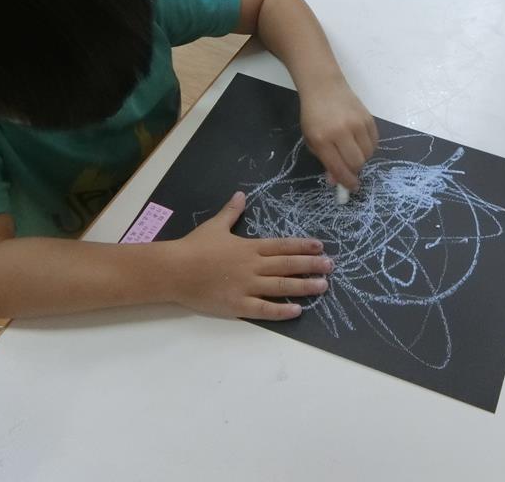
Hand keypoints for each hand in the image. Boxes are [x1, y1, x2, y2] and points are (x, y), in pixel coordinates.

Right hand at [168, 191, 333, 319]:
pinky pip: (264, 309)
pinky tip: (297, 310)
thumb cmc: (193, 247)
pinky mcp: (237, 305)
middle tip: (331, 266)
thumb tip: (240, 195)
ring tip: (323, 287)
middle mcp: (252, 265)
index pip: (282, 245)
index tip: (320, 247)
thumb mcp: (215, 226)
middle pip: (287, 265)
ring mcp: (246, 286)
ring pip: (281, 286)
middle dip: (311, 265)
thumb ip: (231, 212)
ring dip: (304, 286)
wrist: (173, 270)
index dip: (302, 246)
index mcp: (249, 247)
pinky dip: (281, 310)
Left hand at [299, 76, 378, 190]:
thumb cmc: (314, 115)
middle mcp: (341, 132)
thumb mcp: (312, 139)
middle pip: (357, 163)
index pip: (339, 167)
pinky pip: (375, 142)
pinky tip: (360, 143)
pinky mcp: (369, 118)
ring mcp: (357, 124)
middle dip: (355, 171)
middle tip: (351, 169)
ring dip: (362, 159)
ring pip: (368, 154)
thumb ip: (325, 160)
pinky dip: (369, 148)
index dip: (347, 181)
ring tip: (353, 152)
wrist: (324, 87)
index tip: (352, 188)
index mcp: (323, 139)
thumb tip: (336, 180)